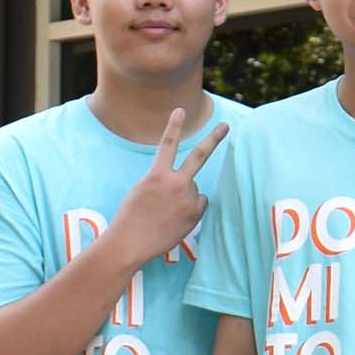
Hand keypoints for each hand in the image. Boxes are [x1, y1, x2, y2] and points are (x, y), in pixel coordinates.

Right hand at [108, 110, 231, 262]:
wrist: (129, 244)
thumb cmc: (131, 217)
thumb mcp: (141, 190)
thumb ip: (163, 181)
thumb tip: (189, 183)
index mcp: (156, 175)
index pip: (167, 144)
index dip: (174, 126)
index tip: (180, 110)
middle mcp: (175, 184)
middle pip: (199, 156)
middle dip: (213, 138)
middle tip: (225, 125)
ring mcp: (187, 199)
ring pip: (194, 189)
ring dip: (184, 196)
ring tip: (166, 212)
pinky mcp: (194, 215)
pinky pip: (199, 204)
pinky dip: (191, 208)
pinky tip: (175, 218)